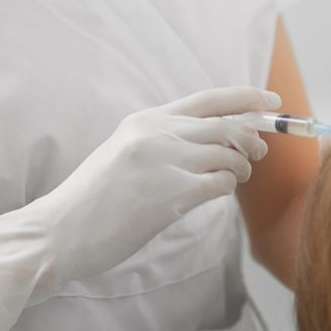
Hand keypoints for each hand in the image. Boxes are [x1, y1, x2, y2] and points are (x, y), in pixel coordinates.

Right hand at [0, 86, 278, 330]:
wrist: (59, 233)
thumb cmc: (93, 200)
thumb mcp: (124, 152)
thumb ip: (164, 139)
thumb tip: (215, 139)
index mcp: (146, 119)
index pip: (209, 99)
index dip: (246, 97)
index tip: (271, 100)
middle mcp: (157, 134)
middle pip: (228, 125)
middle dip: (252, 138)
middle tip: (258, 154)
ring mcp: (164, 163)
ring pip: (229, 154)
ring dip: (240, 167)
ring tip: (234, 178)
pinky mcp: (170, 195)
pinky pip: (220, 183)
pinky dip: (226, 187)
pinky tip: (217, 193)